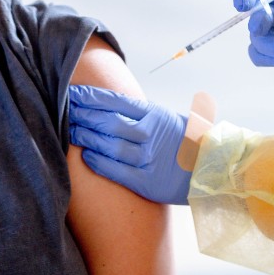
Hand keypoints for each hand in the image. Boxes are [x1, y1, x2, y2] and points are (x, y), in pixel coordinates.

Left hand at [67, 85, 191, 204]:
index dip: (89, 96)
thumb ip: (139, 112)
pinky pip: (119, 170)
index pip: (114, 101)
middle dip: (82, 115)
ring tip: (69, 131)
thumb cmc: (183, 142)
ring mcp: (149, 158)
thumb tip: (105, 101)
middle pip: (109, 121)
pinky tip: (86, 156)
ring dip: (87, 137)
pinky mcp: (148, 181)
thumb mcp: (166, 118)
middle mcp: (151, 134)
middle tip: (62, 111)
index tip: (70, 93)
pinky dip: (100, 163)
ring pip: (111, 144)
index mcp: (154, 114)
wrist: (211, 170)